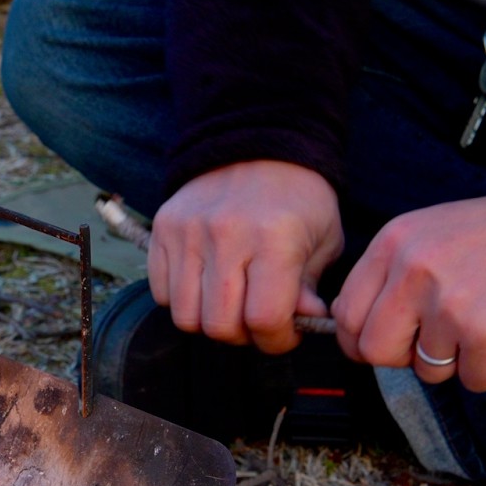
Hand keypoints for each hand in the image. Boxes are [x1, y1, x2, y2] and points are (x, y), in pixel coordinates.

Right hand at [148, 160, 343, 352]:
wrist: (257, 144)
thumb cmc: (298, 199)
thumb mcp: (323, 241)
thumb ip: (309, 289)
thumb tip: (300, 323)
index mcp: (274, 239)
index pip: (264, 318)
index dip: (276, 340)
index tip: (284, 334)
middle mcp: (225, 235)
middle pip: (220, 324)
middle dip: (242, 336)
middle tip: (255, 320)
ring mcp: (188, 232)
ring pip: (186, 315)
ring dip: (209, 320)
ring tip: (229, 304)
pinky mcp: (163, 229)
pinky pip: (161, 292)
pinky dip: (183, 300)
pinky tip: (206, 285)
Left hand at [331, 190, 485, 390]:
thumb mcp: (425, 235)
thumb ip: (387, 275)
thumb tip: (354, 329)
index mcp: (392, 245)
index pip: (346, 314)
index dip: (360, 339)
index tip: (384, 343)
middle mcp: (414, 272)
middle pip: (375, 351)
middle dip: (402, 357)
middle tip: (434, 342)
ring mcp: (451, 305)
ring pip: (426, 370)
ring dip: (454, 360)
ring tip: (480, 324)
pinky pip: (473, 381)